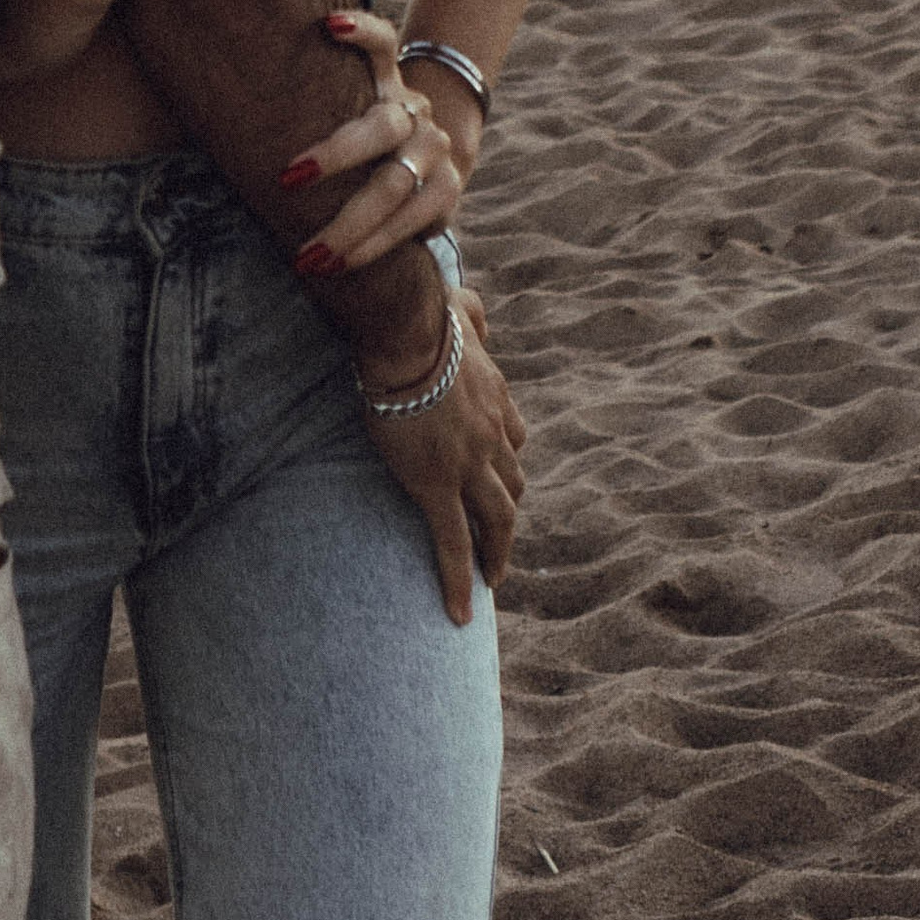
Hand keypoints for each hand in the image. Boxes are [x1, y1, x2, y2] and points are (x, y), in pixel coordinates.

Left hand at [282, 8, 466, 274]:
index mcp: (385, 81)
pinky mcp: (448, 192)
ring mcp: (435, 151)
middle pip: (382, 125)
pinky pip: (414, 221)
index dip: (361, 30)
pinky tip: (343, 264)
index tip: (327, 24)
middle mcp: (414, 110)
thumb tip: (209, 88)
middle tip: (288, 178)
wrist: (423, 174)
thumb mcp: (335, 112)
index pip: (382, 42)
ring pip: (396, 184)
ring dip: (350, 224)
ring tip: (309, 254)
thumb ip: (302, 99)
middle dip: (336, 154)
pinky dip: (375, 246)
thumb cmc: (353, 143)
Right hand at [360, 287, 525, 623]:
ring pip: (497, 520)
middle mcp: (492, 436)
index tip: (499, 478)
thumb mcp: (459, 307)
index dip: (507, 463)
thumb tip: (473, 309)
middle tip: (499, 541)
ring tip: (492, 578)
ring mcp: (469, 465)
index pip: (513, 440)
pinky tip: (462, 613)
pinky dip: (460, 580)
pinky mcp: (439, 487)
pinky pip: (453, 543)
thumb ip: (472, 313)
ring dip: (497, 551)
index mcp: (494, 397)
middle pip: (513, 486)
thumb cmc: (423, 316)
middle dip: (508, 514)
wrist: (406, 335)